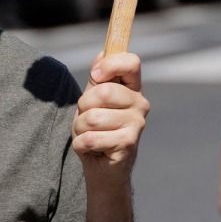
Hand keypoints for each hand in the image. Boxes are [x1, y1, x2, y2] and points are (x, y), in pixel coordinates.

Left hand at [74, 52, 148, 176]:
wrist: (103, 168)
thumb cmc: (98, 130)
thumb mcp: (94, 100)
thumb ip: (98, 78)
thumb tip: (102, 53)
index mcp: (132, 89)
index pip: (131, 62)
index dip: (110, 64)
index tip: (96, 75)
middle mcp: (140, 104)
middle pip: (103, 92)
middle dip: (83, 107)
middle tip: (87, 119)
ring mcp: (136, 124)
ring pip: (92, 118)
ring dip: (80, 128)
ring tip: (89, 135)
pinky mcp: (128, 143)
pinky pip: (91, 138)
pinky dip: (81, 145)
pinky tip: (90, 149)